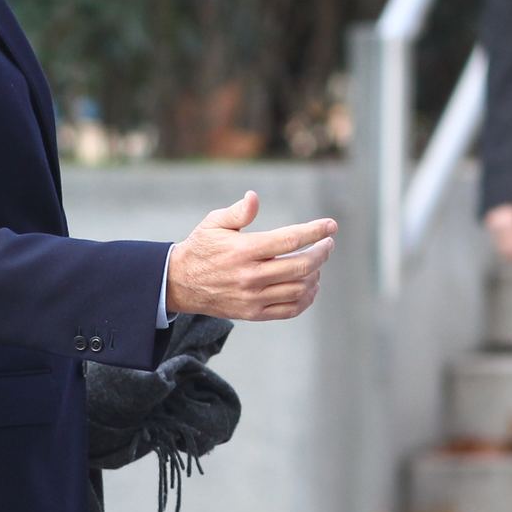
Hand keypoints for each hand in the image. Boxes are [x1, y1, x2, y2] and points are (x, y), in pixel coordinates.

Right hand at [166, 191, 335, 320]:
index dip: (315, 231)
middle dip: (322, 253)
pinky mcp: (253, 313)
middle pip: (300, 266)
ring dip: (316, 275)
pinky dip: (307, 299)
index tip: (331, 225)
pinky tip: (311, 285)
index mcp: (244, 250)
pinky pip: (289, 310)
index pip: (289, 240)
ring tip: (317, 263)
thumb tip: (254, 197)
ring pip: (298, 289)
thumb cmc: (201, 248)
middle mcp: (250, 276)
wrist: (179, 283)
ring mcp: (253, 298)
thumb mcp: (213, 223)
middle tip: (328, 243)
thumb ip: (238, 212)